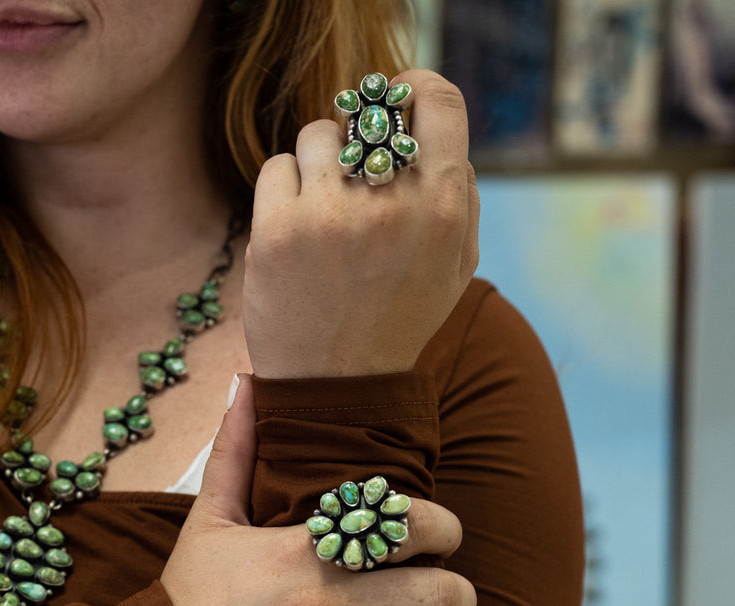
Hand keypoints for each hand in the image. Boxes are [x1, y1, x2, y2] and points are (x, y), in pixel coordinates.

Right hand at [161, 375, 480, 605]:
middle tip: (449, 593)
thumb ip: (234, 450)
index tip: (443, 538)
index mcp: (300, 552)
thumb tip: (243, 381)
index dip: (445, 527)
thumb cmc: (187, 599)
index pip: (409, 525)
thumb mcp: (208, 520)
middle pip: (441, 594)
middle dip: (459, 592)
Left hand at [242, 70, 479, 377]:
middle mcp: (389, 202)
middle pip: (368, 113)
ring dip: (318, 164)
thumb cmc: (399, 319)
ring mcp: (328, 213)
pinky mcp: (276, 228)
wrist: (337, 385)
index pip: (435, 98)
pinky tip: (294, 230)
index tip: (396, 104)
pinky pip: (277, 167)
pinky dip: (283, 190)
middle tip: (352, 175)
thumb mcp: (456, 265)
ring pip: (317, 135)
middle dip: (359, 137)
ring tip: (323, 213)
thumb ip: (458, 195)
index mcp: (441, 205)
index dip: (412, 92)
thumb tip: (436, 131)